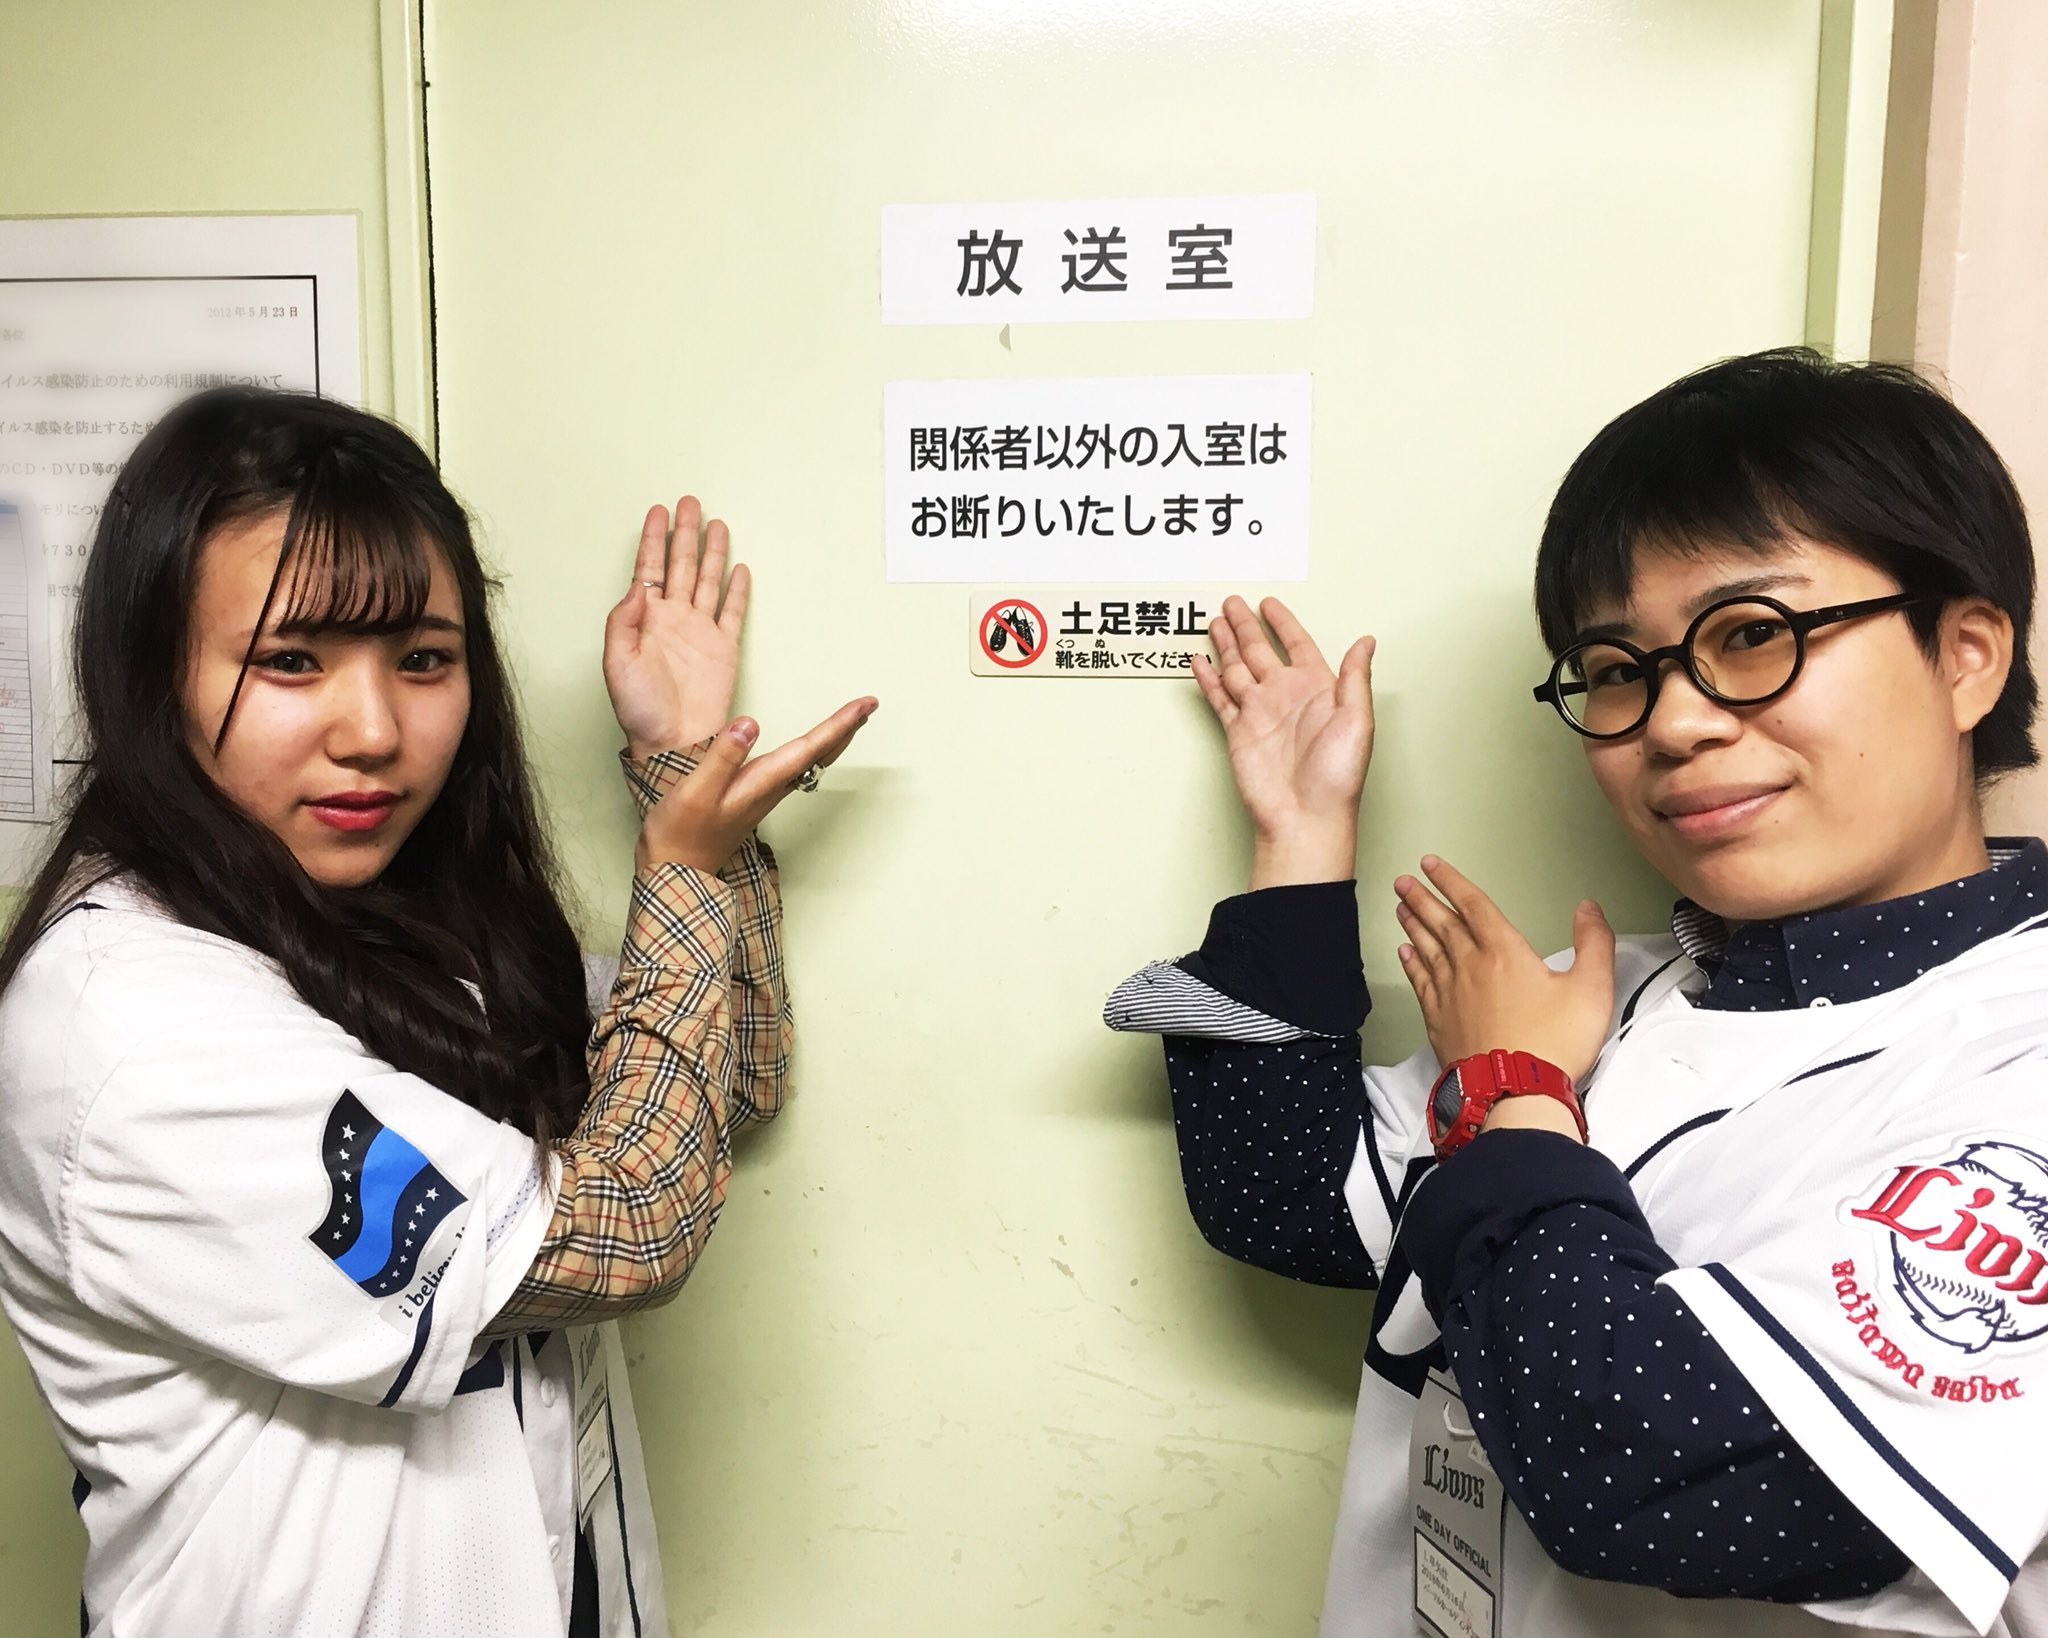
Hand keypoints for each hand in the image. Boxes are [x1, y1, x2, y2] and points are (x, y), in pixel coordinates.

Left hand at [604, 497, 750, 759]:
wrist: (674, 742)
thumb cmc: (640, 710)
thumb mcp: (617, 663)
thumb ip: (623, 621)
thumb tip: (639, 587)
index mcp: (645, 620)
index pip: (650, 569)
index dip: (653, 539)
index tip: (657, 511)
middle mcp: (674, 620)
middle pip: (682, 565)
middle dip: (685, 534)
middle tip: (689, 503)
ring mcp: (700, 632)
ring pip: (709, 581)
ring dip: (712, 552)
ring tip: (716, 525)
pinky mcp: (724, 649)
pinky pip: (732, 612)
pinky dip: (737, 590)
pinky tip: (738, 569)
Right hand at [637, 697, 877, 873]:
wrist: (676, 871)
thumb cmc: (681, 834)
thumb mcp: (696, 791)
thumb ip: (724, 756)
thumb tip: (750, 724)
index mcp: (762, 782)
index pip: (810, 746)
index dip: (840, 723)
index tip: (865, 704)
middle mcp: (770, 788)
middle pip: (820, 755)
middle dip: (846, 727)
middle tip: (869, 705)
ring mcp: (764, 794)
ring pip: (811, 762)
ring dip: (833, 739)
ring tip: (850, 720)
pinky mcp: (754, 797)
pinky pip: (795, 769)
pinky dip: (811, 752)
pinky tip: (810, 749)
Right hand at [1190, 596, 1375, 887]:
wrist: (1304, 817)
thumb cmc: (1337, 778)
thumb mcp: (1358, 721)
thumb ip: (1355, 678)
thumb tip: (1366, 642)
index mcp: (1316, 689)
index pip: (1296, 644)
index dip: (1283, 622)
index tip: (1270, 604)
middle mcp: (1286, 697)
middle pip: (1259, 650)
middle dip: (1245, 625)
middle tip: (1232, 603)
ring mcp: (1260, 714)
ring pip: (1237, 668)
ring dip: (1225, 644)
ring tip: (1215, 622)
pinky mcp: (1238, 732)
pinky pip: (1220, 698)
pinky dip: (1209, 679)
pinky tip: (1202, 662)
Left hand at [1393, 856, 1614, 1087]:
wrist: (1514, 1092)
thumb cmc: (1554, 1042)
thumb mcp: (1591, 988)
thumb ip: (1594, 943)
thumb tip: (1588, 908)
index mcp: (1504, 952)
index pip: (1473, 905)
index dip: (1451, 881)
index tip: (1431, 864)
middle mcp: (1470, 966)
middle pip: (1441, 923)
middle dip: (1422, 898)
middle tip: (1403, 881)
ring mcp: (1450, 994)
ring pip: (1426, 949)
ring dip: (1413, 925)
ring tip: (1401, 907)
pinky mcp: (1439, 1021)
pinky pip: (1420, 982)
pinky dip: (1411, 964)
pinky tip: (1404, 954)